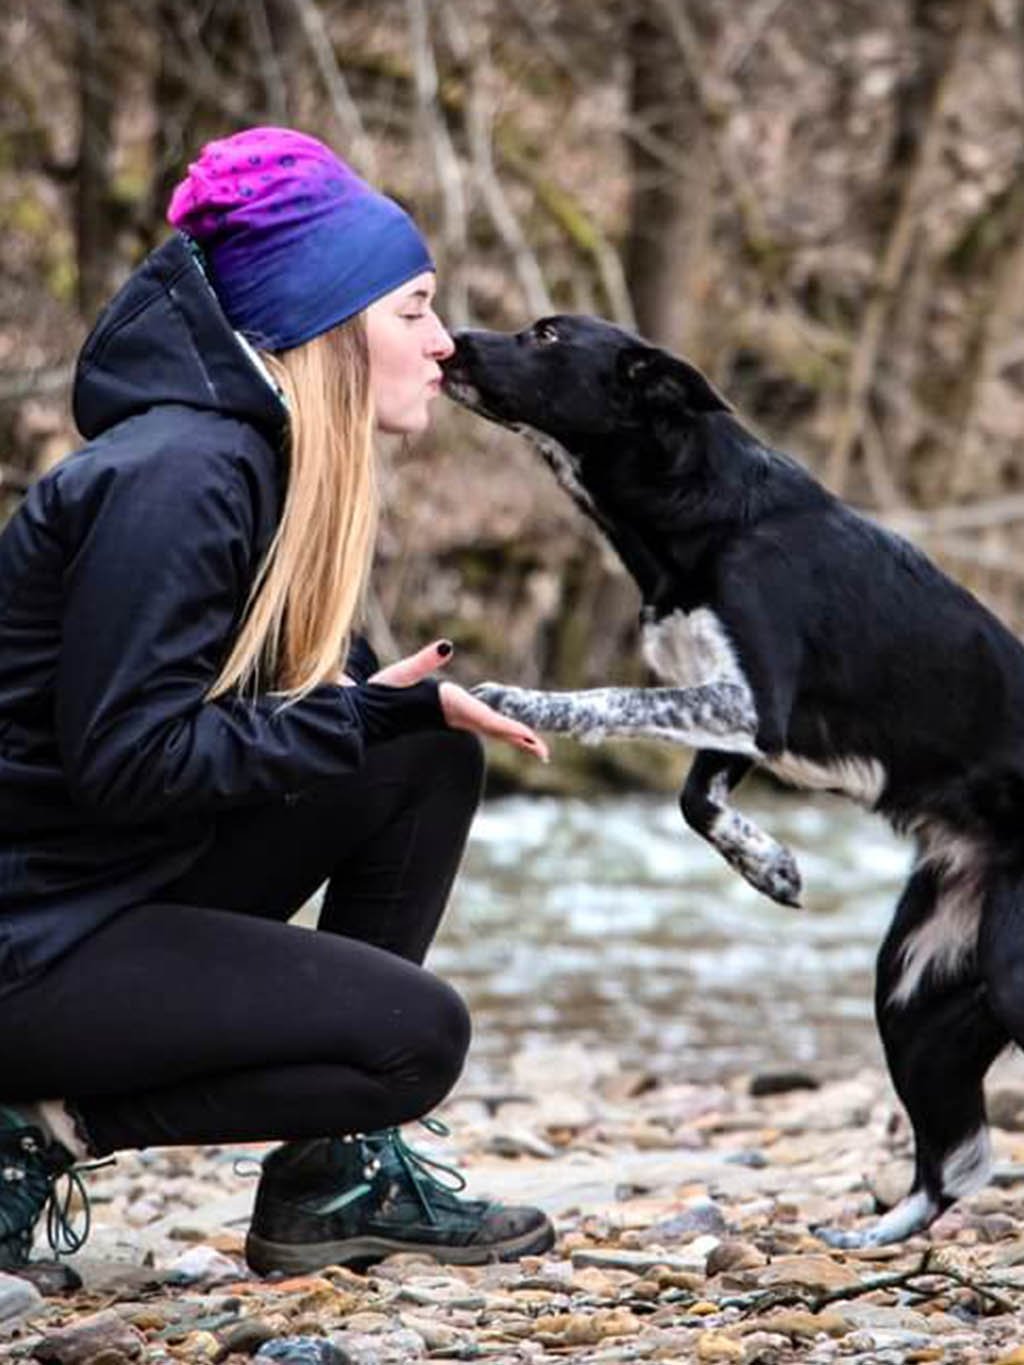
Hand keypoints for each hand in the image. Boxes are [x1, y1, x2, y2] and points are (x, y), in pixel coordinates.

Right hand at [367, 640, 548, 761]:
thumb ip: (425, 660)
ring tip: (537, 747)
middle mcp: (454, 716)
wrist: (365, 713)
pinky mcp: (450, 719)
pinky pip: (480, 726)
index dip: (508, 728)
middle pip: (493, 730)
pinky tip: (511, 734)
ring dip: (513, 738)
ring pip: (489, 730)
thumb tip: (446, 645)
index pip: (484, 718)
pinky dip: (499, 731)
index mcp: (448, 705)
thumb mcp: (403, 673)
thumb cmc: (381, 693)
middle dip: (519, 740)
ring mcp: (453, 720)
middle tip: (545, 754)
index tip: (528, 737)